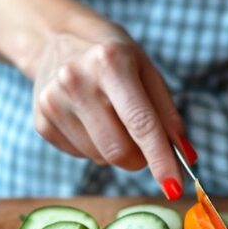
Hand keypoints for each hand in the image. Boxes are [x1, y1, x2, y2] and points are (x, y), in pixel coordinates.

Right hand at [28, 15, 191, 198]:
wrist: (57, 39)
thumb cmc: (114, 57)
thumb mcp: (146, 71)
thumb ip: (167, 115)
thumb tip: (186, 157)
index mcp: (110, 62)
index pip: (140, 123)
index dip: (160, 159)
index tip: (174, 188)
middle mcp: (76, 81)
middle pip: (119, 150)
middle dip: (140, 158)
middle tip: (144, 143)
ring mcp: (53, 103)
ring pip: (101, 158)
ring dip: (115, 150)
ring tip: (109, 117)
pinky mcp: (41, 122)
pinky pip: (81, 155)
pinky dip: (94, 146)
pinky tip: (88, 119)